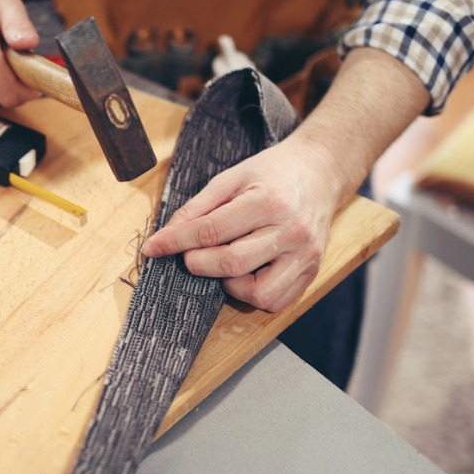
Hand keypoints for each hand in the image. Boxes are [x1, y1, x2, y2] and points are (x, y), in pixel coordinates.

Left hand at [140, 135, 343, 311]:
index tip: (153, 248)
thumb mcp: (231, 177)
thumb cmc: (273, 173)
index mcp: (270, 201)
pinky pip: (275, 301)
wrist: (320, 173)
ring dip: (229, 284)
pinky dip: (251, 294)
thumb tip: (166, 236)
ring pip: (257, 293)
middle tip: (190, 255)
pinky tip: (246, 272)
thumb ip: (198, 207)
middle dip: (199, 263)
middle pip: (232, 263)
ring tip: (225, 262)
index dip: (176, 242)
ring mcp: (305, 256)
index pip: (212, 230)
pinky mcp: (311, 272)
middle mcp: (292, 231)